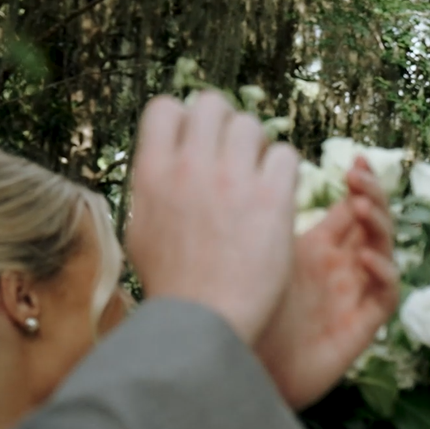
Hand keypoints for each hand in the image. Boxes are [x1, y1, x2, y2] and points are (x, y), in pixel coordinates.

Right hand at [124, 91, 299, 342]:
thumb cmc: (174, 286)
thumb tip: (158, 165)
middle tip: (236, 157)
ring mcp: (231, 180)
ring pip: (253, 125)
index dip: (186, 119)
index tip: (198, 145)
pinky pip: (287, 155)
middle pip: (213, 104)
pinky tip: (280, 196)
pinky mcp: (271, 199)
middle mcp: (189, 167)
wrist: (203, 324)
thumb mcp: (142, 232)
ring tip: (260, 180)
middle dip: (227, 125)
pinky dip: (286, 171)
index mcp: (151, 173)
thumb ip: (153, 190)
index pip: (166, 107)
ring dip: (259, 148)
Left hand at [251, 159, 399, 407]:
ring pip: (383, 254)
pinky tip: (364, 259)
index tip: (355, 161)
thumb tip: (254, 171)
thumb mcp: (245, 255)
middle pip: (372, 226)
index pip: (349, 211)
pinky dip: (382, 273)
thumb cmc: (231, 316)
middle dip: (372, 197)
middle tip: (358, 177)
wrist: (233, 371)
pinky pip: (385, 296)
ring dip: (379, 227)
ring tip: (361, 207)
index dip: (359, 186)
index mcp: (314, 251)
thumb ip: (257, 221)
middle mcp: (338, 271)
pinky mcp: (360, 326)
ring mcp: (351, 297)